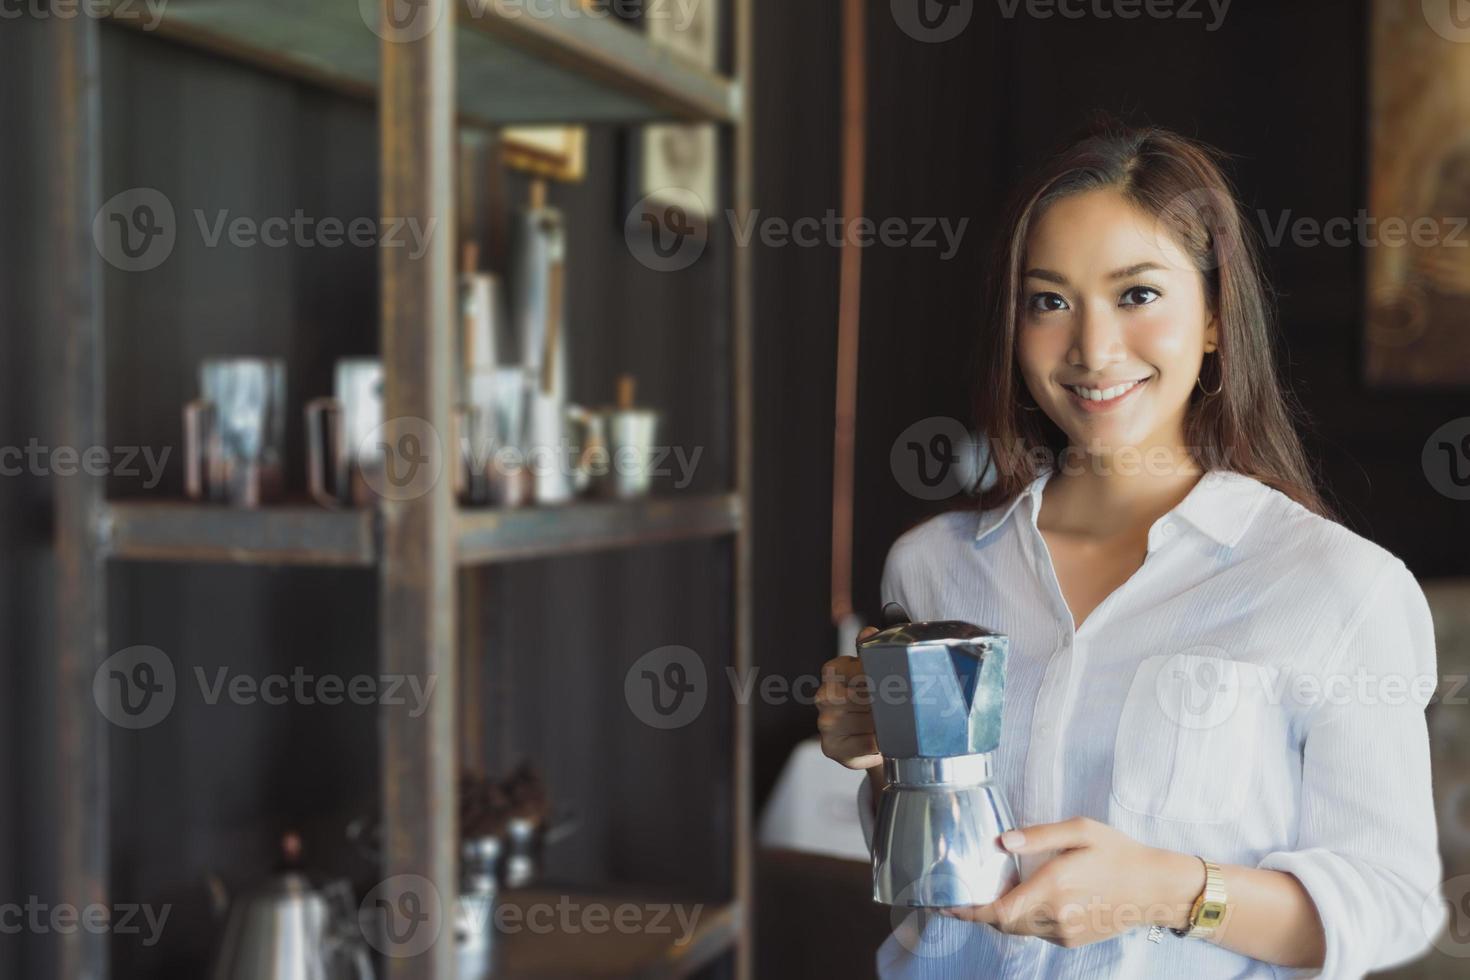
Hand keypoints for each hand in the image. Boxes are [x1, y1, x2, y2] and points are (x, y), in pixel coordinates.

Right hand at [816, 627, 881, 769]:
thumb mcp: (875, 672)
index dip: (874, 679)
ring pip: (863, 721)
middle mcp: (824, 696)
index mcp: (833, 671)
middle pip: (860, 697)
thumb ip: (871, 651)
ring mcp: (825, 723)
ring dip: (883, 724)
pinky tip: (884, 740)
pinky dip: (879, 743)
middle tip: (897, 706)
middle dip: (882, 703)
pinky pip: (863, 744)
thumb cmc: (875, 702)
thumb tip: (868, 633)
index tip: (889, 685)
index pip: (853, 669)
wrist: (875, 740)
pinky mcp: (832, 747)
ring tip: (891, 724)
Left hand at [943, 817, 1202, 948]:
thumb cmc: (1119, 852)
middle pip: (1003, 922)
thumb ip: (1038, 835)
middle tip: (962, 895)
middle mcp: (1056, 916)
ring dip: (1001, 916)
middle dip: (980, 911)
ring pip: (1019, 929)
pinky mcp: (1073, 939)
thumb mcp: (1080, 830)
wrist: (1156, 888)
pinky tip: (1025, 900)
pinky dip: (1024, 919)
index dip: (969, 911)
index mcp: (1053, 887)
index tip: (948, 904)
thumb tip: (1002, 841)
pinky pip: (1037, 932)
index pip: (999, 911)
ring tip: (990, 895)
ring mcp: (1065, 932)